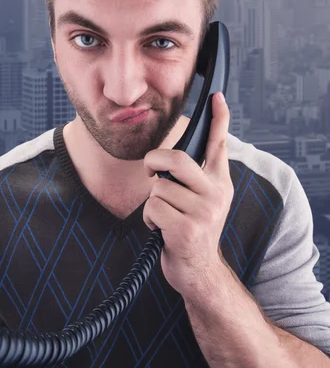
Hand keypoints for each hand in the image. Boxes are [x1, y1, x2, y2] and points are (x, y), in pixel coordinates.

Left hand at [142, 92, 233, 295]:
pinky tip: (161, 229)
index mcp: (219, 182)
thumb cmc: (193, 230)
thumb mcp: (205, 201)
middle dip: (154, 162)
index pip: (219, 144)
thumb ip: (198, 176)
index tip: (217, 95)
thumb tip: (178, 154)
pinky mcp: (186, 230)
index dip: (219, 118)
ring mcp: (203, 213)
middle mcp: (215, 194)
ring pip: (158, 188)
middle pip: (176, 159)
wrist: (200, 271)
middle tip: (152, 173)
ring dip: (152, 203)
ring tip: (165, 216)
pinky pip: (152, 209)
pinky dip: (149, 219)